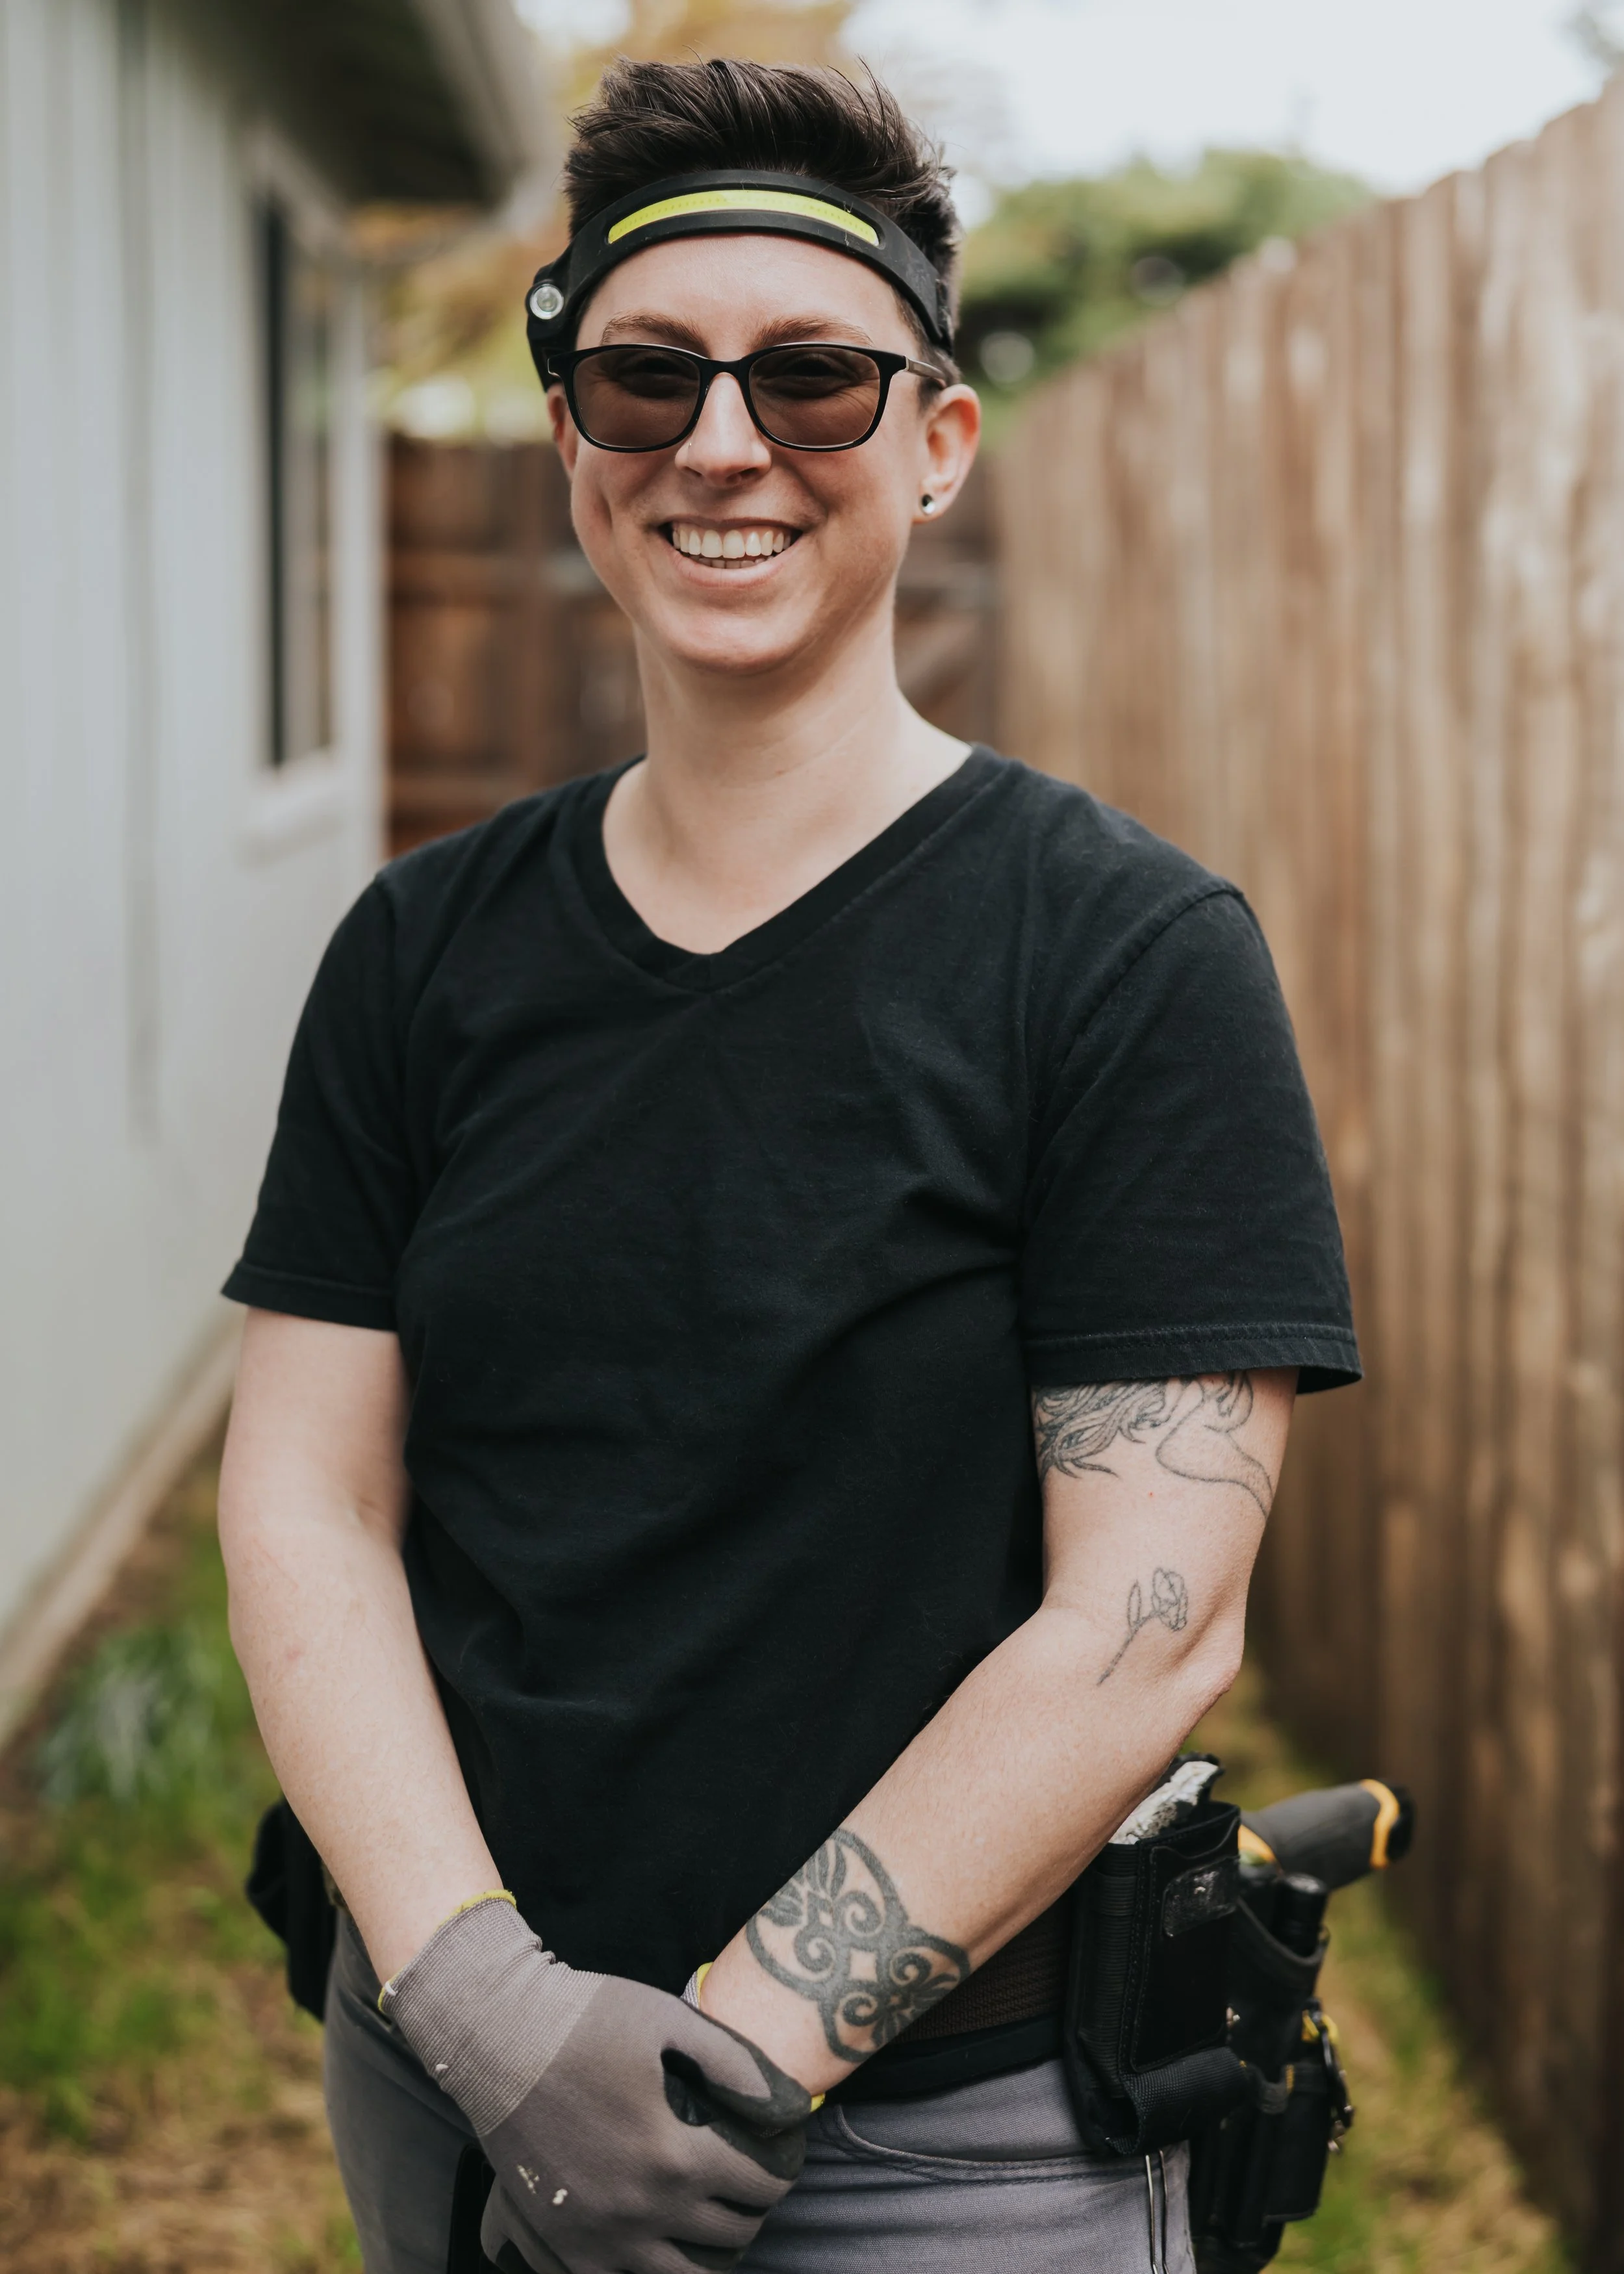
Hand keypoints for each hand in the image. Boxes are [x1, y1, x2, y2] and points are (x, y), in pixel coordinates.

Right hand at [381, 1899, 810, 2273]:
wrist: (495, 2035)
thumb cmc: (585, 2018)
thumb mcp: (672, 2021)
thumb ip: (739, 2066)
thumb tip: (792, 2107)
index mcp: (674, 2156)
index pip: (760, 2186)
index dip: (781, 2170)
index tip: (780, 2155)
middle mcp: (641, 2211)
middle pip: (731, 2236)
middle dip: (753, 2209)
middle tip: (751, 2183)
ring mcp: (598, 2238)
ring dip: (711, 2252)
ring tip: (713, 2217)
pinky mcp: (561, 2247)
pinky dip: (651, 2269)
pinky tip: (659, 2240)